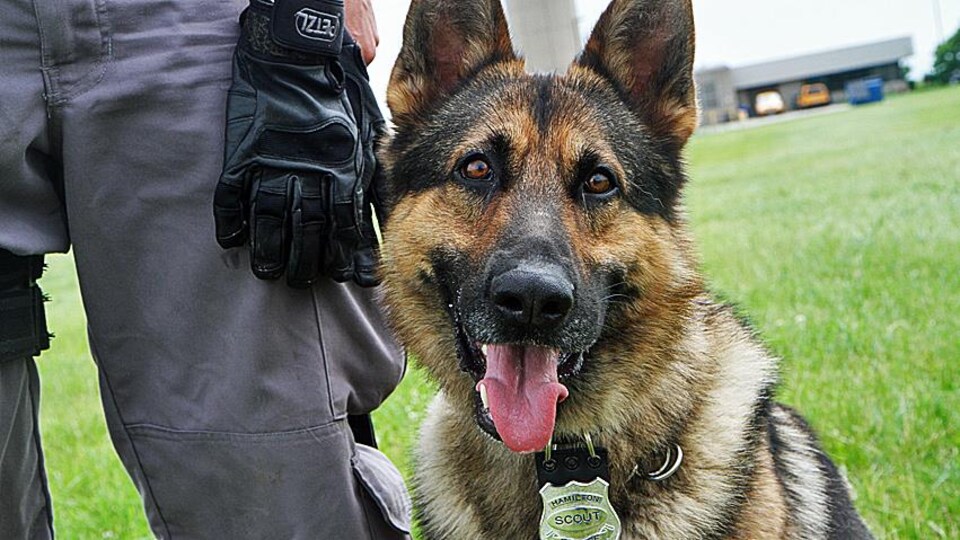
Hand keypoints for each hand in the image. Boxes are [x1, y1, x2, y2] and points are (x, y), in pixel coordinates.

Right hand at [213, 0, 383, 287]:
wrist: (298, 53)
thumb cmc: (339, 93)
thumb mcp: (366, 132)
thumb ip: (369, 171)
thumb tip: (374, 211)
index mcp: (342, 168)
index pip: (345, 224)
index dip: (346, 254)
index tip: (347, 277)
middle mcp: (309, 172)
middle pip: (307, 229)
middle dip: (306, 261)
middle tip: (301, 281)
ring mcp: (273, 163)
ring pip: (269, 218)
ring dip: (269, 250)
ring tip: (268, 271)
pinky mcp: (243, 152)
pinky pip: (232, 192)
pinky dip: (230, 219)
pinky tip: (232, 240)